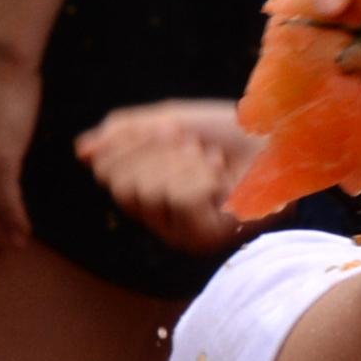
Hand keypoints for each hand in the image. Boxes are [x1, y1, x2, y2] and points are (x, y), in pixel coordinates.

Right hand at [78, 100, 261, 252]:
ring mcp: (179, 231)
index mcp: (145, 189)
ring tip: (211, 161)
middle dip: (158, 152)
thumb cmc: (230, 132)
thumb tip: (81, 150)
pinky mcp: (204, 238)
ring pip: (149, 191)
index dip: (132, 142)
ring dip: (183, 163)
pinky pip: (179, 199)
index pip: (107, 170)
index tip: (170, 129)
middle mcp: (157, 216)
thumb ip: (125, 134)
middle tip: (193, 146)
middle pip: (122, 183)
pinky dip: (200, 177)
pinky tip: (219, 178)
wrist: (278, 141)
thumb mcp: (170, 122)